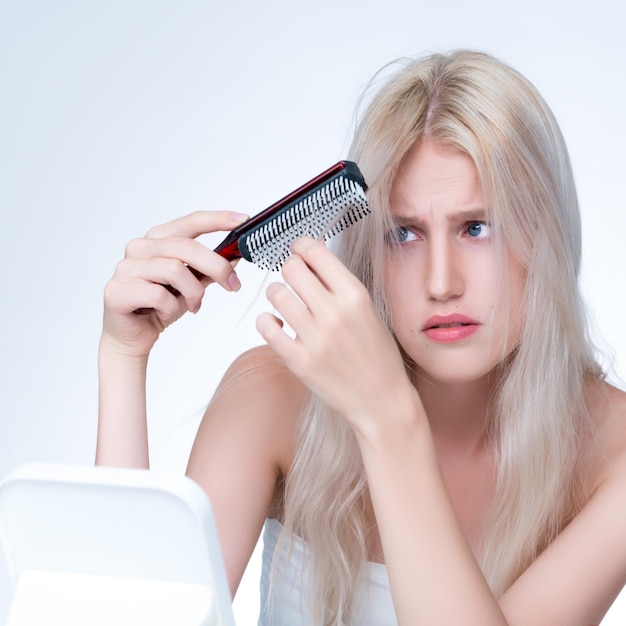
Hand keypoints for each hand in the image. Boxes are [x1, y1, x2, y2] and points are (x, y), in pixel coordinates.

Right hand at [102, 210, 247, 357]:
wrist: (132, 337)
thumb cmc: (158, 307)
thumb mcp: (191, 285)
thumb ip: (209, 269)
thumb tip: (235, 256)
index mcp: (157, 240)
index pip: (190, 222)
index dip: (217, 219)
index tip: (242, 220)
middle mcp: (139, 248)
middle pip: (186, 247)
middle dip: (216, 266)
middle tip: (233, 284)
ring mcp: (125, 268)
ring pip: (174, 269)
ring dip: (193, 292)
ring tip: (193, 305)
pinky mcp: (116, 291)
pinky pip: (157, 294)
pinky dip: (170, 307)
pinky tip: (166, 312)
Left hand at [256, 237, 413, 434]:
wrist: (382, 401)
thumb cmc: (377, 356)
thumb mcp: (368, 312)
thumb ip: (340, 286)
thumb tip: (310, 260)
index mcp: (355, 296)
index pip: (315, 251)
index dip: (302, 247)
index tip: (299, 251)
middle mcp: (334, 313)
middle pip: (291, 268)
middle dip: (289, 269)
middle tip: (293, 279)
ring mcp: (315, 338)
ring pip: (276, 293)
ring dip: (277, 294)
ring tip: (286, 303)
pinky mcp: (299, 361)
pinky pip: (266, 326)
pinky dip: (267, 321)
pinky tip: (277, 324)